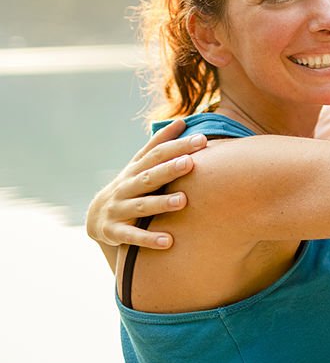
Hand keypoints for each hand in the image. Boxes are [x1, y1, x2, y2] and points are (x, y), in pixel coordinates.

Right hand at [86, 119, 206, 248]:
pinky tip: (168, 241)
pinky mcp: (115, 231)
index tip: (202, 139)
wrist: (96, 217)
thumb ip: (160, 144)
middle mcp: (127, 187)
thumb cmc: (130, 186)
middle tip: (190, 163)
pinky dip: (149, 239)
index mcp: (136, 169)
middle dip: (169, 170)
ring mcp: (119, 209)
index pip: (157, 154)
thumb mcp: (141, 165)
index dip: (178, 146)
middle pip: (149, 176)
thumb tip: (183, 120)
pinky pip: (133, 236)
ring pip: (141, 206)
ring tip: (183, 201)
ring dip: (161, 203)